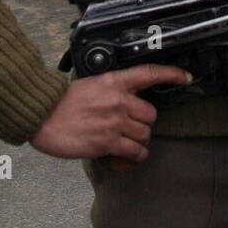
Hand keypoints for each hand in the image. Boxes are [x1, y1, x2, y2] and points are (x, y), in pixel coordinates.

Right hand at [29, 65, 190, 161]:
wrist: (42, 115)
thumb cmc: (62, 101)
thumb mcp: (92, 84)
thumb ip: (113, 88)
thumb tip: (129, 94)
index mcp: (114, 81)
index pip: (149, 73)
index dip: (171, 74)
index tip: (186, 77)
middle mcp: (118, 100)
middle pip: (151, 114)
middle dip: (145, 122)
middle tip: (134, 125)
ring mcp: (113, 122)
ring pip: (145, 133)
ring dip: (141, 140)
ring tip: (132, 142)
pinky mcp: (106, 142)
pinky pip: (134, 150)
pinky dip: (137, 155)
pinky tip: (134, 155)